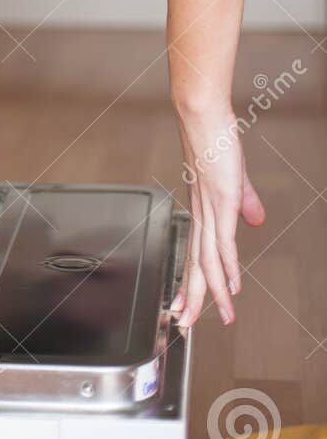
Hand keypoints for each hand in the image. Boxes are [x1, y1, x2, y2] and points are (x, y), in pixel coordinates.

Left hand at [171, 105, 265, 329]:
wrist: (201, 112)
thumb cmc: (213, 138)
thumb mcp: (233, 177)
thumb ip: (244, 201)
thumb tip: (254, 220)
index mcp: (201, 209)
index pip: (194, 254)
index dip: (191, 283)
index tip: (184, 307)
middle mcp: (200, 213)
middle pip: (194, 265)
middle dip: (192, 298)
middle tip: (183, 326)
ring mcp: (209, 208)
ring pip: (207, 260)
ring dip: (212, 291)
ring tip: (218, 317)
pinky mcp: (220, 200)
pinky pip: (223, 240)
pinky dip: (227, 265)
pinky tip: (231, 284)